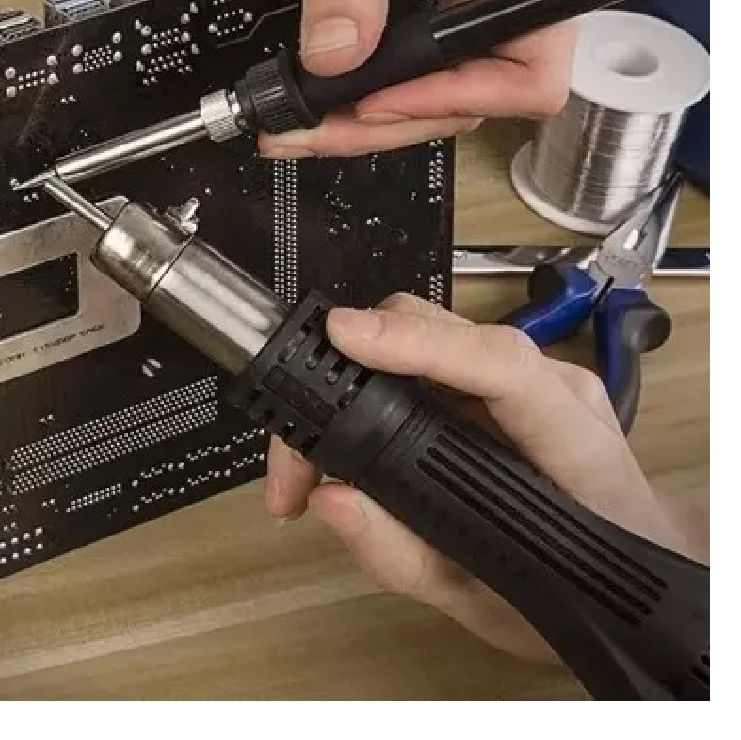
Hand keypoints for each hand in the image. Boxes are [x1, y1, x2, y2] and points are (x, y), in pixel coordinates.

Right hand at [264, 294, 702, 661]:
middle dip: (352, 364)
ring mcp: (527, 373)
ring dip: (350, 373)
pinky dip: (368, 380)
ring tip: (303, 460)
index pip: (501, 366)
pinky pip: (423, 355)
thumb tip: (330, 499)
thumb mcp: (492, 606)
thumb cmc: (581, 591)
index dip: (419, 343)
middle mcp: (552, 388)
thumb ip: (410, 558)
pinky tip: (338, 432)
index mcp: (574, 443)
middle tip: (294, 446)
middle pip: (443, 331)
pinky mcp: (496, 376)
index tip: (345, 336)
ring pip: (423, 332)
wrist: (642, 571)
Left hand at [269, 0, 588, 158]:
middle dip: (389, 118)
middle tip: (305, 127)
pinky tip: (327, 81)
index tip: (371, 97)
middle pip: (477, 94)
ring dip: (375, 107)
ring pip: (446, 81)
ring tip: (301, 115)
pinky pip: (427, 52)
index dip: (450, 101)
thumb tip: (331, 65)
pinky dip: (377, 73)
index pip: (527, 78)